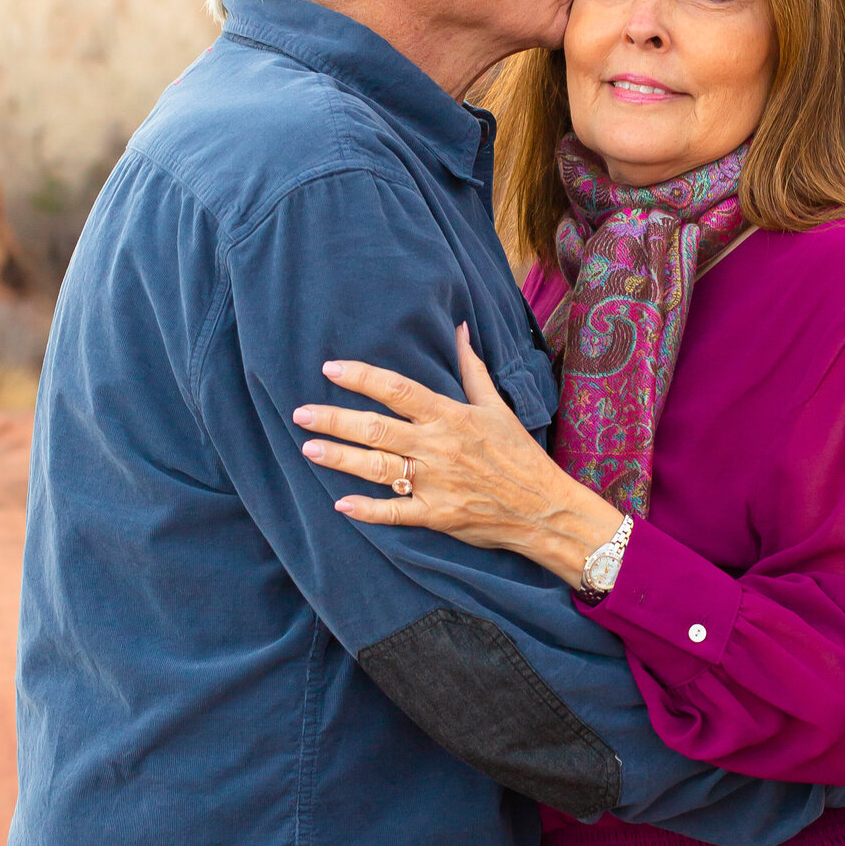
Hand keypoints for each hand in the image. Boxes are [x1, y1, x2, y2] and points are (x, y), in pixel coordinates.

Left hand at [293, 326, 622, 585]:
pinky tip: (341, 504)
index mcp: (450, 415)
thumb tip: (460, 329)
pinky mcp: (437, 516)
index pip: (397, 390)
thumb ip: (472, 368)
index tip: (330, 368)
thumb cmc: (519, 454)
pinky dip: (368, 510)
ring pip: (378, 468)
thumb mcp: (496, 405)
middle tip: (300, 413)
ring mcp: (436, 483)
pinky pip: (396, 513)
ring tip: (309, 449)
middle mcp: (438, 446)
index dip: (361, 377)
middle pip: (376, 428)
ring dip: (341, 458)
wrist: (544, 506)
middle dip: (335, 419)